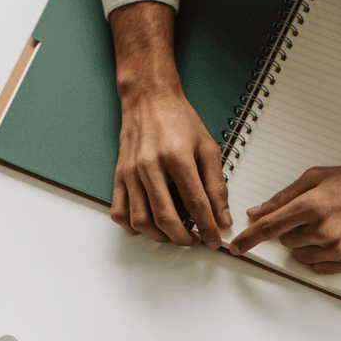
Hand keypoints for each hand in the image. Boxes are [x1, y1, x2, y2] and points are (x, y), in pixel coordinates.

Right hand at [107, 3, 229, 244]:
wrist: (149, 99)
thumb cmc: (179, 120)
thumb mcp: (207, 147)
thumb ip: (216, 185)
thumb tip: (222, 218)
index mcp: (176, 157)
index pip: (196, 204)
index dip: (208, 227)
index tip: (214, 239)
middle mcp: (150, 166)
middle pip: (166, 218)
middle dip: (184, 238)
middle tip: (196, 241)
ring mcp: (130, 173)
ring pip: (142, 221)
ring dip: (160, 236)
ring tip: (175, 235)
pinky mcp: (118, 176)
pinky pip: (120, 213)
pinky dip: (133, 227)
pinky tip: (148, 226)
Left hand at [228, 143, 340, 273]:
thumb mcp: (316, 178)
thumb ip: (283, 197)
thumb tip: (256, 213)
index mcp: (312, 204)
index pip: (269, 227)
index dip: (249, 239)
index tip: (236, 248)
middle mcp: (323, 228)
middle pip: (285, 241)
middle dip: (291, 230)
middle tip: (313, 215)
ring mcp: (338, 247)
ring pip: (301, 255)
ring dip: (306, 244)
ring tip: (328, 225)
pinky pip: (320, 268)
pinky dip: (320, 257)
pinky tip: (335, 239)